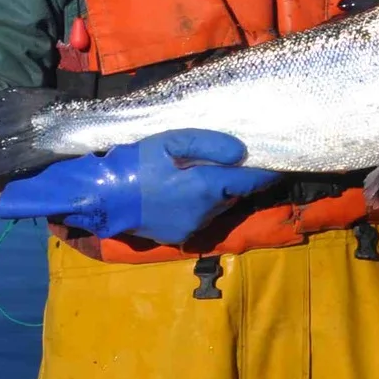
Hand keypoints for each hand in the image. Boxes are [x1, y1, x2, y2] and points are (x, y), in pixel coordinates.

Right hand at [0, 129, 280, 244]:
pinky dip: (200, 206)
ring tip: (198, 176)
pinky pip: (201, 218)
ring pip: (219, 207)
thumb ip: (209, 144)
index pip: (250, 181)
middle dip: (235, 180)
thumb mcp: (170, 142)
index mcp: (207, 188)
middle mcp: (206, 212)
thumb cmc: (135, 164)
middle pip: (234, 194)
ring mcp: (193, 227)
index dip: (265, 172)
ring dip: (217, 194)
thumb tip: (241, 152)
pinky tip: (180, 194)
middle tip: (226, 163)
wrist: (101, 198)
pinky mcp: (180, 237)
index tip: (278, 164)